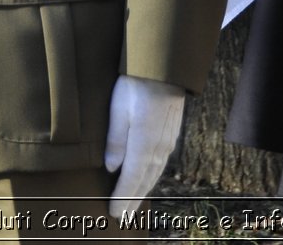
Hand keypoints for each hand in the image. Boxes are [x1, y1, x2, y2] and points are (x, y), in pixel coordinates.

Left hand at [103, 75, 185, 217]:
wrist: (164, 65)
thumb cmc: (136, 83)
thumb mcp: (119, 109)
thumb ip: (115, 140)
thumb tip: (111, 168)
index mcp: (144, 144)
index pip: (132, 179)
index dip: (123, 197)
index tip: (114, 213)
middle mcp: (159, 147)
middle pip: (145, 180)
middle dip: (133, 199)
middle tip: (123, 216)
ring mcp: (167, 140)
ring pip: (155, 173)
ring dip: (144, 190)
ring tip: (134, 203)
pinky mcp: (171, 133)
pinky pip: (161, 162)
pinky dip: (152, 175)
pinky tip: (148, 178)